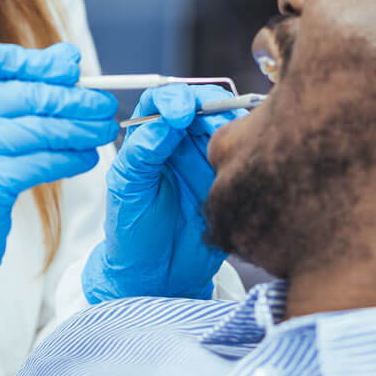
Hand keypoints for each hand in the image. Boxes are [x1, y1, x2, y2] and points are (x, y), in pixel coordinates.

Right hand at [0, 39, 117, 327]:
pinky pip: (40, 162)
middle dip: (72, 98)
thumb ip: (13, 90)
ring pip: (37, 129)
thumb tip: (70, 59)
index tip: (72, 68)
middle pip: (21, 93)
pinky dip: (69, 159)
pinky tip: (86, 158)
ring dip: (79, 129)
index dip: (33, 60)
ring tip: (104, 131)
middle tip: (104, 105)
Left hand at [81, 83, 248, 302]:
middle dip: (209, 105)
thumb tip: (165, 122)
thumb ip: (142, 153)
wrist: (157, 276)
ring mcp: (206, 160)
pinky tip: (245, 153)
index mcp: (150, 140)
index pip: (162, 101)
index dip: (173, 99)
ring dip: (231, 123)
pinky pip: (241, 152)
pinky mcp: (228, 178)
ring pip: (225, 125)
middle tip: (215, 121)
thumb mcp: (128, 190)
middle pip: (199, 105)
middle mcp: (179, 144)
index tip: (180, 114)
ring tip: (231, 137)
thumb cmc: (132, 232)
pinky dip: (246, 145)